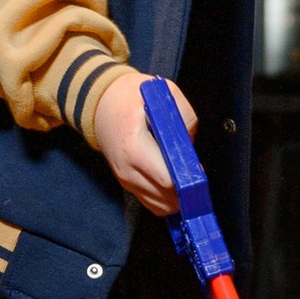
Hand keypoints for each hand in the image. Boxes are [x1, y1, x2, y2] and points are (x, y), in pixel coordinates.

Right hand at [90, 70, 192, 215]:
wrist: (101, 104)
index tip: (198, 166)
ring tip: (184, 175)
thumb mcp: (162, 92)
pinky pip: (152, 203)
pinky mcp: (127, 185)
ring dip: (178, 196)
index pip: (167, 179)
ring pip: (160, 206)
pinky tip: (174, 182)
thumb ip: (184, 116)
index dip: (187, 176)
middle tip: (195, 170)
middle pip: (166, 198)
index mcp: (134, 148)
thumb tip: (192, 143)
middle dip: (186, 188)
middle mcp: (127, 170)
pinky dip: (167, 199)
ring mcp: (126, 180)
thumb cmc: (130, 97)